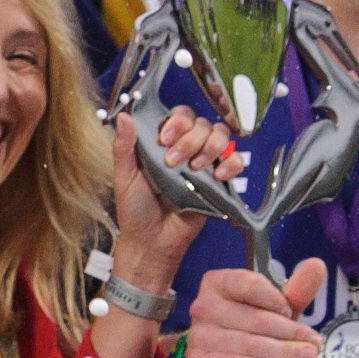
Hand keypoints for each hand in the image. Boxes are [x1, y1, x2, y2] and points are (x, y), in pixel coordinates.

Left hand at [107, 104, 238, 292]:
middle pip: (203, 124)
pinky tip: (218, 175)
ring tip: (194, 168)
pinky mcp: (218, 182)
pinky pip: (235, 162)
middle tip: (173, 161)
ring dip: (210, 148)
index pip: (179, 116)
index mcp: (162, 144)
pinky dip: (231, 164)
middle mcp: (185, 150)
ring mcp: (203, 165)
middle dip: (190, 139)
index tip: (165, 138)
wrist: (152, 242)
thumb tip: (123, 117)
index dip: (176, 122)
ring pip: (221, 137)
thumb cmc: (135, 211)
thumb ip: (124, 146)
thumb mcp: (125, 176)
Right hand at [182, 256, 325, 357]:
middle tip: (314, 344)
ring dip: (280, 352)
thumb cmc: (246, 323)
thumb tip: (317, 265)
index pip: (250, 285)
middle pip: (255, 318)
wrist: (214, 354)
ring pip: (247, 343)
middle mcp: (204, 306)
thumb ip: (295, 289)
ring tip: (305, 357)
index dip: (277, 301)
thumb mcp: (272, 306)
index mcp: (219, 282)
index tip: (291, 313)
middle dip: (290, 332)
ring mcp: (199, 335)